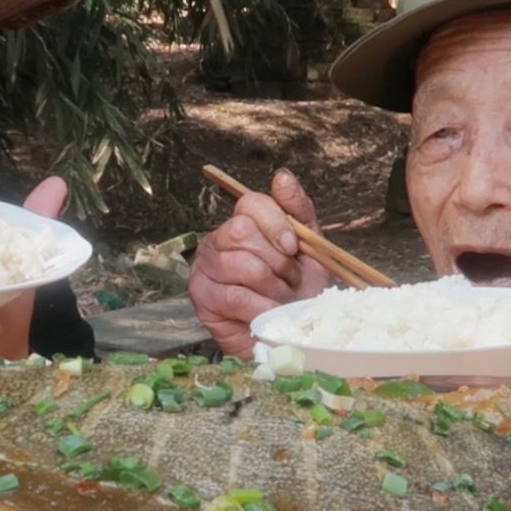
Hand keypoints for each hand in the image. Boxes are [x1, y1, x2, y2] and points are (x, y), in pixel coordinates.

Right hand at [187, 169, 329, 355]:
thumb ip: (297, 211)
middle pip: (241, 231)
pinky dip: (261, 307)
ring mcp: (204, 268)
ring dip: (273, 287)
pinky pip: (235, 296)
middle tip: (288, 280)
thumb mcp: (308, 248)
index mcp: (242, 223)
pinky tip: (270, 314)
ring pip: (241, 264)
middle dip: (277, 260)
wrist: (287, 334)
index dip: (277, 224)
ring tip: (281, 299)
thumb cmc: (297, 291)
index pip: (250, 202)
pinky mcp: (202, 297)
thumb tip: (282, 176)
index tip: (294, 248)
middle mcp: (217, 240)